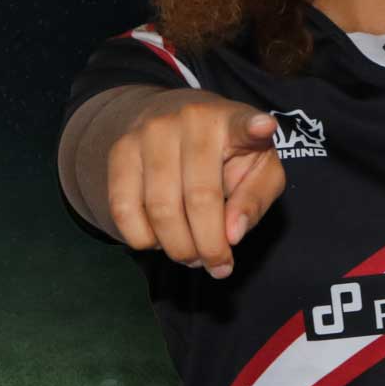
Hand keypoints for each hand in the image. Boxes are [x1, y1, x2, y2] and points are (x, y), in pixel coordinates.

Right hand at [107, 92, 285, 278]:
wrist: (177, 122)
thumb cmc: (230, 152)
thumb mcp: (259, 169)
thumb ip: (255, 200)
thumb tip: (231, 234)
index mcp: (234, 122)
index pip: (244, 123)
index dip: (255, 127)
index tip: (264, 127)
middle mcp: (191, 119)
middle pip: (199, 198)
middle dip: (209, 245)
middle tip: (218, 266)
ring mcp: (150, 132)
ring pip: (159, 209)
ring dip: (178, 247)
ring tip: (192, 256)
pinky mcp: (120, 150)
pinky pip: (123, 209)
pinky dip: (142, 238)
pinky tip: (160, 239)